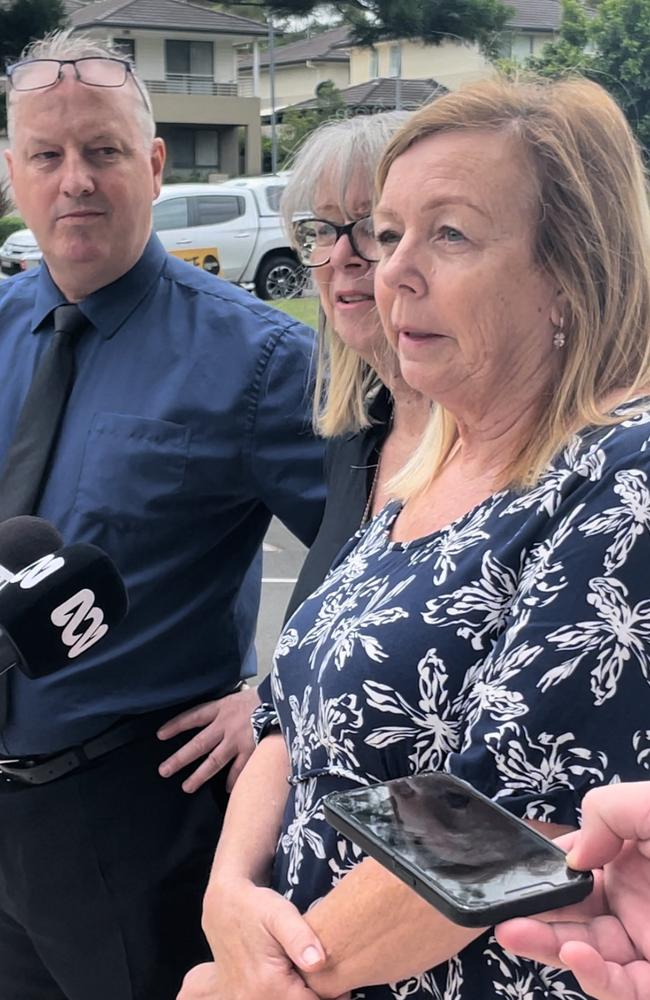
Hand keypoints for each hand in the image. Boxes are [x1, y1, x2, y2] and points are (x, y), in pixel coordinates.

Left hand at [157, 686, 259, 792]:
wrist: (282, 700)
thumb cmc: (261, 697)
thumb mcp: (238, 695)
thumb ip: (226, 708)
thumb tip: (215, 715)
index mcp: (221, 708)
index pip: (193, 717)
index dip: (176, 725)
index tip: (160, 735)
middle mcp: (226, 725)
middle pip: (198, 743)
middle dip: (180, 758)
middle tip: (164, 770)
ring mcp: (238, 739)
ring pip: (214, 760)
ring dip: (200, 775)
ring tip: (187, 787)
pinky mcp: (252, 749)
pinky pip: (239, 768)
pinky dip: (232, 780)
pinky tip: (226, 789)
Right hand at [197, 877, 347, 999]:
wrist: (222, 906)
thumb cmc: (256, 906)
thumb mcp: (280, 913)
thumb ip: (300, 937)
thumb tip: (318, 962)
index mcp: (267, 985)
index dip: (331, 997)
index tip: (341, 983)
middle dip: (313, 997)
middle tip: (323, 977)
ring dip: (297, 996)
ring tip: (304, 977)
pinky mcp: (237, 999)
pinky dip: (281, 995)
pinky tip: (288, 980)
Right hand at [496, 783, 649, 999]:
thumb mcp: (649, 804)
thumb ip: (605, 812)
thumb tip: (573, 857)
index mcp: (632, 859)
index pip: (576, 867)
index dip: (544, 868)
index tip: (517, 866)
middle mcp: (635, 901)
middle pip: (570, 912)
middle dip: (530, 910)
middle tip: (497, 907)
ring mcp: (645, 943)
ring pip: (584, 952)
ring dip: (544, 944)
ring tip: (509, 932)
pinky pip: (618, 987)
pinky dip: (591, 976)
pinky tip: (574, 953)